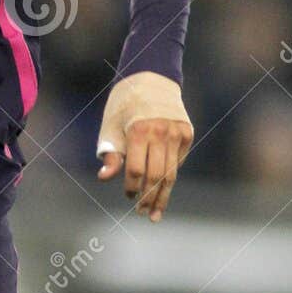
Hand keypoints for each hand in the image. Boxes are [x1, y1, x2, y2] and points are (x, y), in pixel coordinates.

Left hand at [97, 70, 192, 222]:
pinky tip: (162, 187)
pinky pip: (178, 161)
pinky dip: (170, 175)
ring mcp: (177, 132)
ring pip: (171, 173)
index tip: (129, 196)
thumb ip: (110, 154)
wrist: (149, 78)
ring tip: (155, 213)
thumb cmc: (123, 107)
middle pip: (157, 176)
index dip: (132, 187)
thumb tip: (104, 177)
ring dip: (163, 195)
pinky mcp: (187, 133)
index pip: (137, 170)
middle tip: (144, 214)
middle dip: (150, 199)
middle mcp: (161, 132)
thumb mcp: (110, 128)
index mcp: (139, 131)